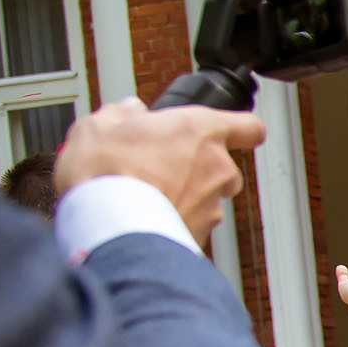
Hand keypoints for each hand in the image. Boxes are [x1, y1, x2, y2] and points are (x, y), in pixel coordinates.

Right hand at [55, 97, 261, 243]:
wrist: (109, 227)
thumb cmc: (107, 173)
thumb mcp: (99, 126)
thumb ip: (121, 114)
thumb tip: (129, 111)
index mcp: (199, 130)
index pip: (248, 126)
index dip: (241, 130)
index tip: (234, 133)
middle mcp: (217, 168)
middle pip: (224, 167)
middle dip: (199, 169)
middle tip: (163, 167)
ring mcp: (213, 205)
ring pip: (208, 199)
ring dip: (187, 198)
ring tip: (147, 197)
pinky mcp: (203, 236)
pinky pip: (193, 225)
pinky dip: (176, 222)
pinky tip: (144, 219)